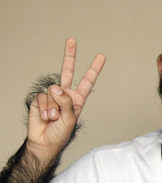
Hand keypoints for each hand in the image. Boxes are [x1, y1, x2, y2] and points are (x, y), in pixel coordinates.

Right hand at [26, 38, 105, 162]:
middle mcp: (65, 94)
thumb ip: (66, 102)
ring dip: (54, 107)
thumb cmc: (60, 133)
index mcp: (77, 99)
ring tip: (54, 118)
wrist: (45, 142)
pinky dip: (45, 108)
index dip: (94, 69)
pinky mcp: (40, 99)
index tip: (101, 56)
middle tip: (72, 40)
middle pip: (67, 71)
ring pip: (53, 91)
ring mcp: (52, 96)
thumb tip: (56, 88)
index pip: (87, 81)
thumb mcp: (70, 119)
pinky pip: (43, 97)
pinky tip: (46, 117)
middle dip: (69, 55)